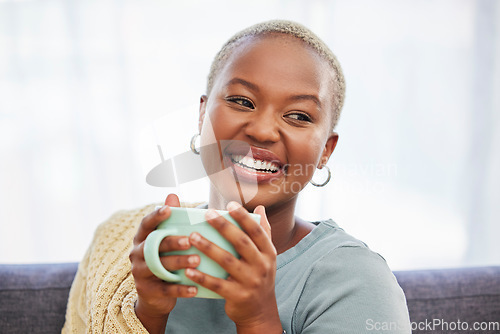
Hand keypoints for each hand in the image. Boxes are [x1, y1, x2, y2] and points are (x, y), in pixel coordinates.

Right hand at [129, 194, 198, 332]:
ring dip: (179, 263)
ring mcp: (139, 272)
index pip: (146, 224)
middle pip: (154, 246)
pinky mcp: (146, 291)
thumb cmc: (165, 259)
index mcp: (142, 238)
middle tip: (190, 240)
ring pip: (159, 266)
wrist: (155, 296)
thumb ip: (170, 220)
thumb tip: (172, 194)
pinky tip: (195, 288)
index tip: (168, 210)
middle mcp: (137, 254)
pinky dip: (180, 289)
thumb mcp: (165, 241)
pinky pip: (164, 290)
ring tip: (197, 260)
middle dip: (172, 242)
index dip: (155, 216)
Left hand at [185, 202, 281, 332]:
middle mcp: (262, 266)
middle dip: (223, 226)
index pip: (256, 231)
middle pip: (241, 242)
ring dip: (209, 247)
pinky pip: (217, 285)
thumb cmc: (259, 276)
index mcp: (268, 253)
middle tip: (207, 214)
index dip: (243, 217)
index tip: (229, 204)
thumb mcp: (266, 256)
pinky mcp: (237, 296)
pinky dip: (202, 277)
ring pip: (227, 261)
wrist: (260, 310)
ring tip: (192, 236)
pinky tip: (189, 269)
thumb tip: (259, 208)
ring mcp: (250, 282)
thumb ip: (263, 232)